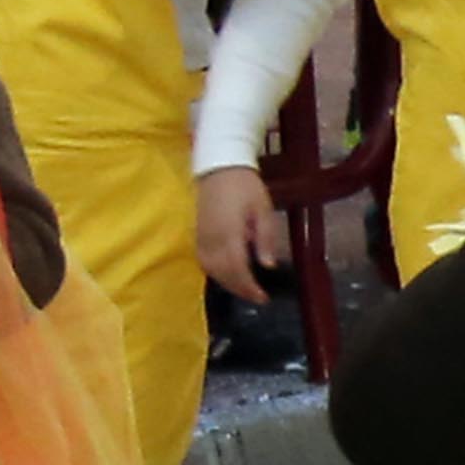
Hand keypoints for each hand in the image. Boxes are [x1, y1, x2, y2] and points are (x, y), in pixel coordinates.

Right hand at [194, 161, 290, 302]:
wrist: (218, 167)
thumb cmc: (246, 187)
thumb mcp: (264, 210)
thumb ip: (266, 238)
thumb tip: (268, 265)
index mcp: (229, 232)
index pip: (237, 268)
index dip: (249, 287)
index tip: (262, 297)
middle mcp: (211, 238)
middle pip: (221, 272)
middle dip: (239, 288)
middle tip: (256, 297)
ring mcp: (200, 235)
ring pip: (209, 268)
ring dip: (226, 283)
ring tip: (244, 290)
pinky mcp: (196, 232)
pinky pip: (202, 259)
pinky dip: (214, 271)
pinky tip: (227, 275)